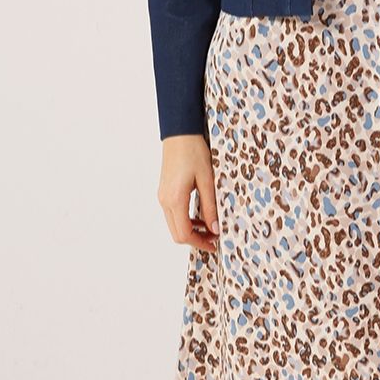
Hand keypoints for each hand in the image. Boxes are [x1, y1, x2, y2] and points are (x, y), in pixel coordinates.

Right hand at [159, 133, 219, 250]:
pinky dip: (186, 220)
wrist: (180, 134)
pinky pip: (173, 215)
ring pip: (175, 225)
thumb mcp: (207, 180)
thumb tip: (215, 229)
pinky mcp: (165, 193)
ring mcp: (163, 197)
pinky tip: (200, 215)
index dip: (200, 243)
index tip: (215, 244)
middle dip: (196, 240)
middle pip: (177, 234)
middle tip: (215, 238)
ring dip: (191, 230)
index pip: (184, 234)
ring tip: (210, 227)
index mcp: (175, 200)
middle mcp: (165, 201)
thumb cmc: (193, 152)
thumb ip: (210, 207)